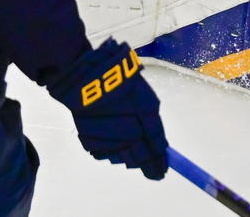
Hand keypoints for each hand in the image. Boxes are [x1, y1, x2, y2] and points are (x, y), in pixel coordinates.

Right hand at [46, 40, 167, 179]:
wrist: (85, 77)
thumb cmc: (119, 81)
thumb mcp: (143, 97)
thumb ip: (151, 123)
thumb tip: (159, 146)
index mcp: (146, 115)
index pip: (156, 146)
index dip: (160, 161)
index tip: (163, 172)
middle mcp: (129, 131)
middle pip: (140, 157)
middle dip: (148, 166)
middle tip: (154, 172)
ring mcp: (109, 138)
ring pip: (122, 158)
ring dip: (128, 157)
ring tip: (129, 151)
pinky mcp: (91, 141)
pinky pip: (103, 153)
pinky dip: (108, 150)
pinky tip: (109, 141)